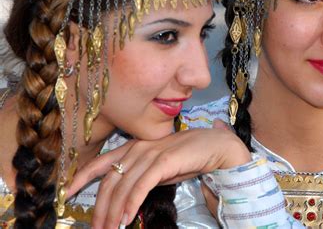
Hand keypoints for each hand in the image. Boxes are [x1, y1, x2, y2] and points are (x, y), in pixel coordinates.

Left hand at [68, 127, 250, 228]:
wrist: (213, 146)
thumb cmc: (186, 158)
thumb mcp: (156, 167)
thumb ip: (139, 177)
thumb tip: (122, 200)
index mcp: (132, 148)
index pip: (101, 163)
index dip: (81, 177)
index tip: (66, 193)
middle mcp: (137, 148)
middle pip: (109, 181)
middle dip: (100, 208)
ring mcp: (149, 153)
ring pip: (122, 186)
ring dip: (113, 212)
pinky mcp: (162, 161)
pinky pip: (140, 186)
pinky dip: (130, 204)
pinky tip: (126, 218)